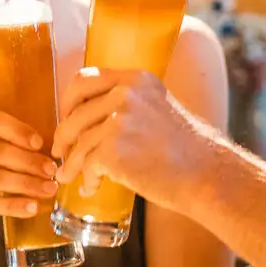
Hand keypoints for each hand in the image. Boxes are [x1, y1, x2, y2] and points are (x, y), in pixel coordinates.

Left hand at [52, 69, 214, 212]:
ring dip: (72, 163)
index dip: (69, 100)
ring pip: (78, 141)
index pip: (86, 78)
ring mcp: (119, 120)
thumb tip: (88, 115)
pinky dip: (86, 179)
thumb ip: (129, 104)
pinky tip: (91, 188)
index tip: (66, 117)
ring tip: (69, 177)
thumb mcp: (158, 108)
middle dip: (63, 134)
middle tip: (60, 150)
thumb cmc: (184, 149)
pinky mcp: (114, 149)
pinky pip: (87, 164)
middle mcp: (125, 94)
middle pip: (75, 111)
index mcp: (136, 80)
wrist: (205, 173)